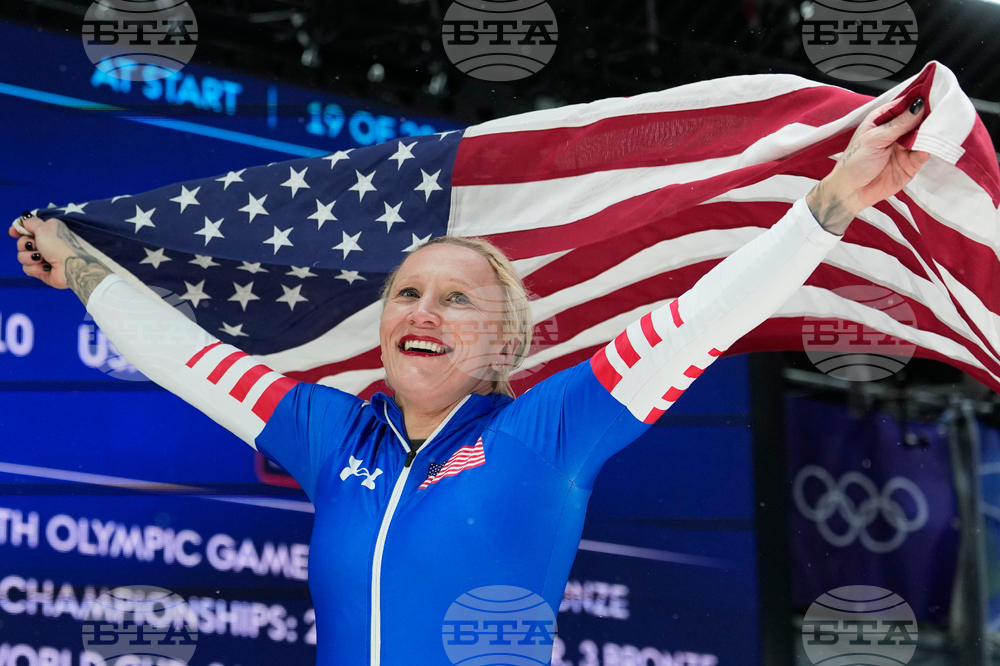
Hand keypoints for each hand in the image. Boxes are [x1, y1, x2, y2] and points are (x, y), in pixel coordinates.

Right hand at [8, 213, 75, 288]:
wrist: (70, 267)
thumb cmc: (59, 246)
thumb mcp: (44, 228)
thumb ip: (32, 222)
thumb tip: (24, 218)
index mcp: (47, 231)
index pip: (27, 229)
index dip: (19, 230)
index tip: (13, 233)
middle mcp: (45, 243)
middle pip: (21, 243)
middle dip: (26, 245)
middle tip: (37, 246)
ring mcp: (42, 258)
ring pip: (22, 256)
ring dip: (31, 257)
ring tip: (43, 259)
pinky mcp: (41, 271)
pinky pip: (27, 268)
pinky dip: (36, 268)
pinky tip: (46, 268)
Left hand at [806, 97, 930, 234]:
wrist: (851, 192)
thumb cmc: (854, 162)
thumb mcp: (875, 139)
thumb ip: (898, 124)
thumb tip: (918, 106)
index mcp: (882, 120)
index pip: (904, 104)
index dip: (918, 99)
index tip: (935, 92)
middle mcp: (896, 131)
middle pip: (918, 118)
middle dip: (930, 114)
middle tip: (944, 108)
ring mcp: (905, 147)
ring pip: (924, 134)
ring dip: (932, 131)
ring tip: (942, 125)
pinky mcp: (912, 163)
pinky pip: (925, 152)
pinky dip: (931, 147)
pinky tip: (935, 142)